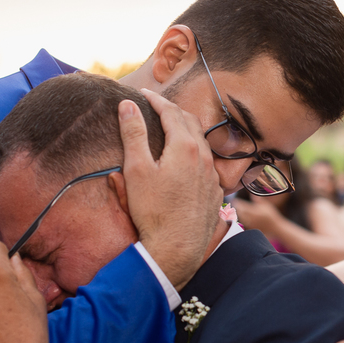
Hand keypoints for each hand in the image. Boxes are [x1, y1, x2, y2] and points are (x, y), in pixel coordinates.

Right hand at [122, 91, 221, 289]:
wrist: (177, 248)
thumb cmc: (153, 211)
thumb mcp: (136, 170)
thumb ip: (133, 134)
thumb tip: (128, 105)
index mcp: (185, 146)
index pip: (170, 112)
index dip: (156, 100)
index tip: (144, 94)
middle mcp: (204, 157)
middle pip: (190, 122)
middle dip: (172, 111)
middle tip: (157, 107)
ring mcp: (212, 176)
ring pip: (202, 143)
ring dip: (187, 131)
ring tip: (172, 129)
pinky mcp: (215, 193)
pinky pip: (207, 164)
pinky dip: (195, 153)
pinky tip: (186, 161)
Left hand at [231, 197, 282, 237]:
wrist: (276, 227)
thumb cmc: (271, 215)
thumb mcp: (266, 205)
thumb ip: (257, 199)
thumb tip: (251, 193)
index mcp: (255, 211)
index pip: (242, 206)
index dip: (237, 202)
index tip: (234, 200)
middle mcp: (251, 218)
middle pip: (240, 213)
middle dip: (236, 208)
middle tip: (234, 205)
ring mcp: (251, 224)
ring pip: (241, 219)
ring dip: (238, 214)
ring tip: (237, 211)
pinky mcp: (251, 228)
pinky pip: (244, 224)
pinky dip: (241, 220)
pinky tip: (242, 217)